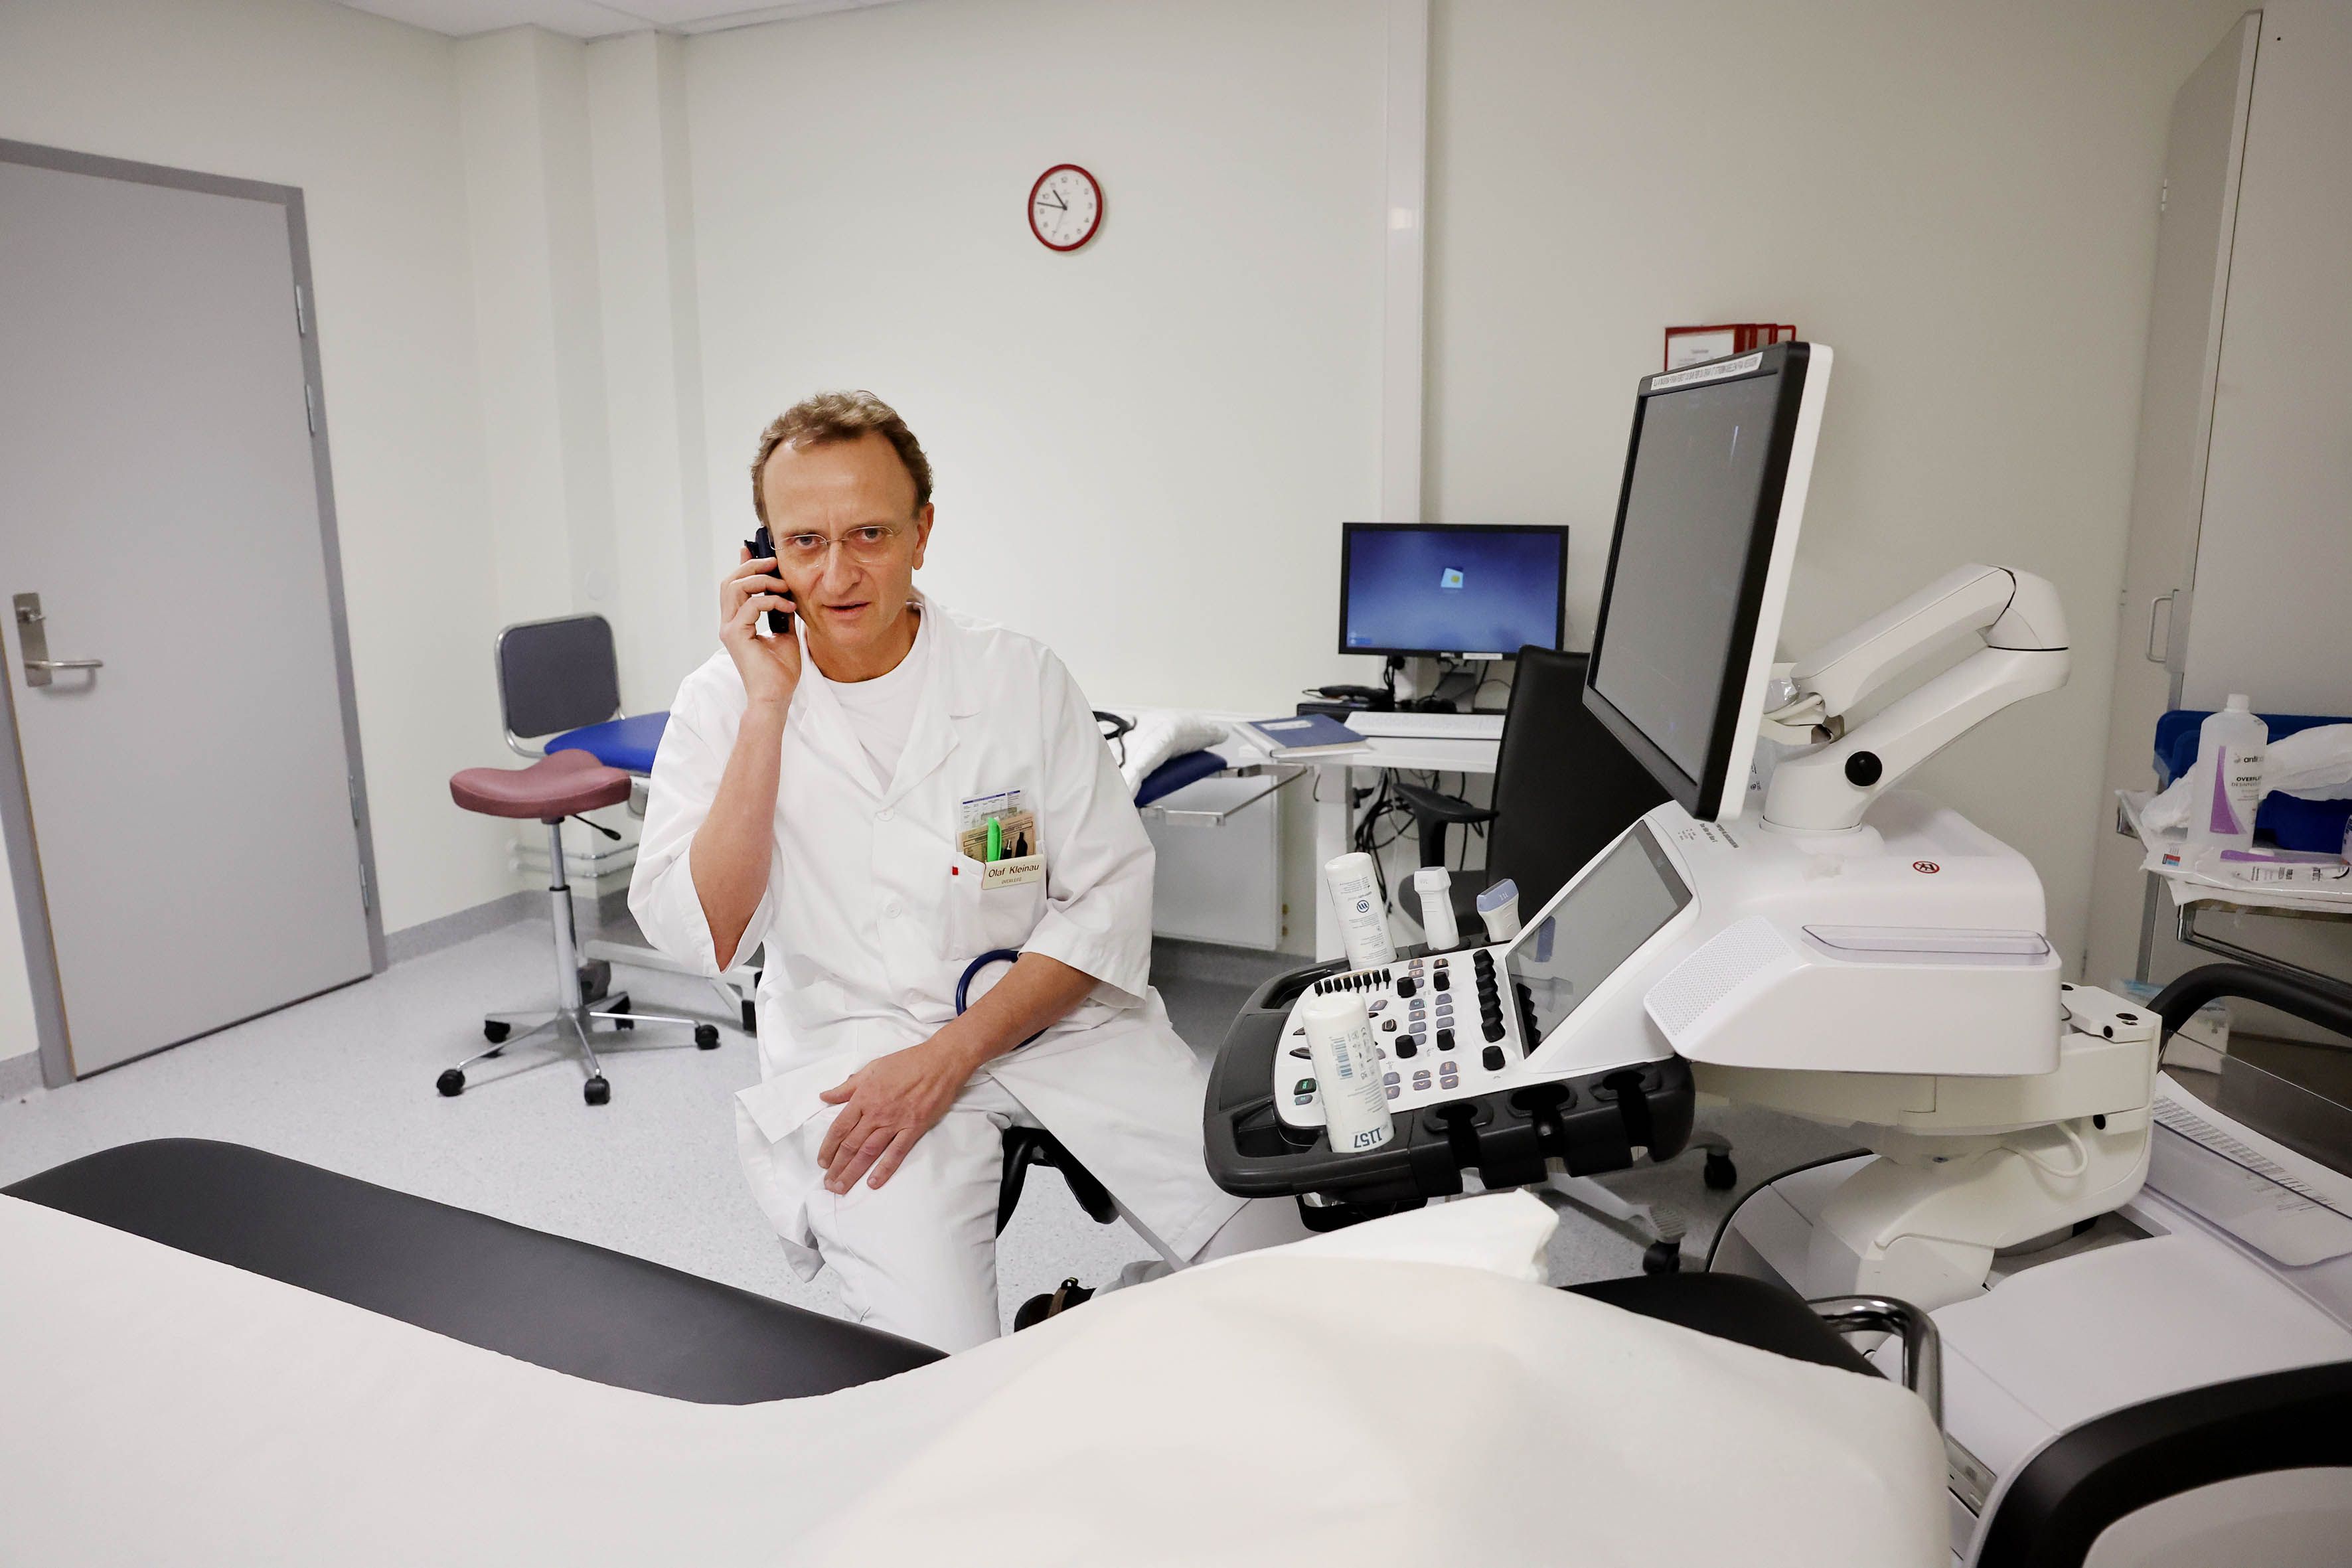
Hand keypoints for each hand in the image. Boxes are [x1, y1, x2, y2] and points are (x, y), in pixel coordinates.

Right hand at [719, 547, 800, 710]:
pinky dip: (772, 600)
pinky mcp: (736, 635)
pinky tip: (788, 607)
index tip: (752, 548)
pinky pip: (751, 604)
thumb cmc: (780, 672)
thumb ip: (781, 614)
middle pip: (731, 581)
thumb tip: (786, 594)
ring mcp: (730, 628)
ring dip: (763, 581)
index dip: (742, 565)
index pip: (734, 586)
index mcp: (738, 622)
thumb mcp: (785, 635)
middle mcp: (729, 623)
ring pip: (736, 587)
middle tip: (775, 563)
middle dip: (753, 566)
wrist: (776, 696)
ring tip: (785, 587)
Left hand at [816, 1034, 977, 1192]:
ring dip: (853, 1172)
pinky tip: (873, 1183)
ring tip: (841, 1188)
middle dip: (837, 1166)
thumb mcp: (872, 1068)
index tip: (822, 1162)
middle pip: (851, 1145)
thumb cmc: (906, 1062)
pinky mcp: (914, 1129)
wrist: (940, 1062)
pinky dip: (884, 1169)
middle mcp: (876, 1113)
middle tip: (829, 1184)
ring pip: (869, 1152)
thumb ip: (847, 1087)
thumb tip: (825, 1096)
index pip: (840, 1127)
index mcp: (864, 1097)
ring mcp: (895, 1122)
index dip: (828, 1147)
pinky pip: (897, 1153)